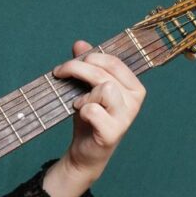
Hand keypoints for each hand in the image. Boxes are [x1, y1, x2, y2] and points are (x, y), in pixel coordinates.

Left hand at [48, 40, 146, 196]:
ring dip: (84, 94)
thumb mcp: (86, 89)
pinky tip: (81, 115)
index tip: (67, 64)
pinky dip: (82, 110)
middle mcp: (135, 100)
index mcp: (133, 86)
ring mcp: (127, 117)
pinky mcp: (113, 132)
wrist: (84, 153)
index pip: (114, 61)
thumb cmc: (88, 119)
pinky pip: (94, 110)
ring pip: (105, 88)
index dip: (89, 58)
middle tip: (59, 73)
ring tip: (78, 103)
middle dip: (77, 69)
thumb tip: (80, 43)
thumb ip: (87, 66)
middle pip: (105, 72)